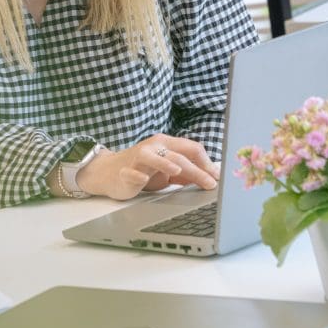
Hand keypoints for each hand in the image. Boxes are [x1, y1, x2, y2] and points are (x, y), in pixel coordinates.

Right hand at [76, 135, 219, 200]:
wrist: (109, 172)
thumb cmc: (142, 170)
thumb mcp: (168, 172)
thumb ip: (186, 173)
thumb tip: (211, 178)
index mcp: (165, 144)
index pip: (191, 148)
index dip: (206, 162)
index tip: (218, 177)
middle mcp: (153, 147)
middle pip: (178, 156)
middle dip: (196, 169)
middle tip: (210, 183)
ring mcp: (138, 158)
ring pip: (154, 158)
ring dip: (166, 164)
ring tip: (179, 171)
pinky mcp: (125, 171)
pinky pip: (131, 172)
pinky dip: (137, 175)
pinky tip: (143, 179)